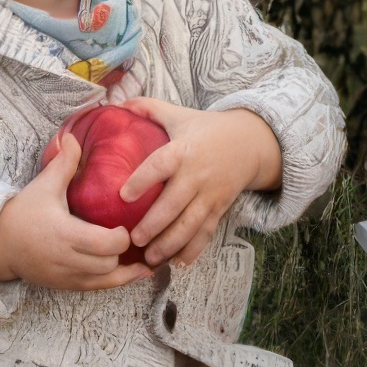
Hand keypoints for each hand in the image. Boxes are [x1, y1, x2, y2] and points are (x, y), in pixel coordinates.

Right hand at [0, 133, 152, 289]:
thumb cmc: (24, 212)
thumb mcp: (44, 185)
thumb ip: (64, 162)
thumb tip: (74, 136)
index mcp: (65, 234)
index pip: (104, 245)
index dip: (122, 237)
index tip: (127, 223)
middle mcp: (67, 259)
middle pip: (109, 264)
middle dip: (125, 251)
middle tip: (137, 234)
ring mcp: (67, 276)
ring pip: (107, 281)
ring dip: (125, 268)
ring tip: (146, 255)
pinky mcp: (66, 286)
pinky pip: (97, 289)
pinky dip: (117, 280)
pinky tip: (136, 271)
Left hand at [118, 100, 282, 268]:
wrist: (250, 142)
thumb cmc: (207, 129)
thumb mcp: (179, 115)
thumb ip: (148, 109)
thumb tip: (117, 102)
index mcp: (183, 149)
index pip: (161, 164)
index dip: (143, 179)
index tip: (123, 195)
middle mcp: (197, 175)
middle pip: (175, 203)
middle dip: (154, 224)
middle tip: (133, 238)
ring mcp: (210, 195)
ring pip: (190, 224)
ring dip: (170, 244)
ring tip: (150, 257)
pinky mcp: (219, 209)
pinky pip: (206, 233)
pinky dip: (193, 251)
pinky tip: (178, 264)